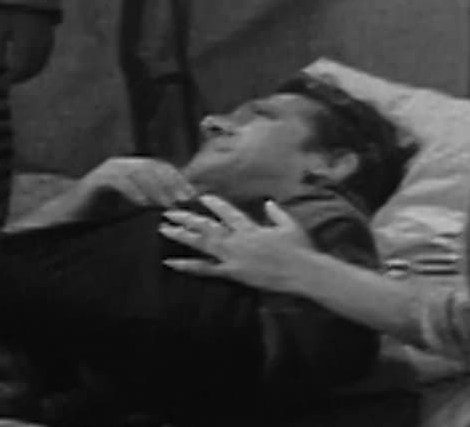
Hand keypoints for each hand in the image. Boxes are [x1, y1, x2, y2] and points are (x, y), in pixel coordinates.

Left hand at [0, 9, 54, 83]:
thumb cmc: (12, 9)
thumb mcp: (0, 27)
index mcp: (26, 44)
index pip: (18, 70)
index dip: (8, 79)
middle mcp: (39, 47)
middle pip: (29, 71)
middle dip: (16, 79)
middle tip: (2, 81)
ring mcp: (47, 44)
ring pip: (38, 67)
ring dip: (25, 74)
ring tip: (11, 76)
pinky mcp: (50, 40)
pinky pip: (43, 60)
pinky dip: (34, 67)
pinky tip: (24, 65)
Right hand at [76, 157, 198, 208]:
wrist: (70, 217)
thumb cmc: (103, 214)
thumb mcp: (133, 207)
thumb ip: (153, 203)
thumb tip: (179, 207)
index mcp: (132, 168)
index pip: (162, 168)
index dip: (179, 181)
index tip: (191, 197)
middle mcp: (122, 164)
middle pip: (153, 167)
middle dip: (170, 184)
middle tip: (182, 201)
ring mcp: (108, 169)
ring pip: (138, 172)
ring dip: (155, 189)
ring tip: (166, 204)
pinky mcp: (97, 179)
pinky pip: (119, 181)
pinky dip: (133, 192)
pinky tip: (143, 204)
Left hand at [159, 195, 315, 292]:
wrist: (303, 271)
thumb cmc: (300, 249)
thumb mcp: (291, 225)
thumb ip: (277, 213)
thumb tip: (269, 202)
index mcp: (250, 227)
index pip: (228, 212)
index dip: (214, 204)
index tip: (202, 197)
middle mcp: (238, 239)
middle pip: (207, 226)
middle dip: (187, 218)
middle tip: (169, 212)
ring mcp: (233, 255)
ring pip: (202, 243)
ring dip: (182, 236)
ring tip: (165, 230)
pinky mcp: (233, 272)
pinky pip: (206, 269)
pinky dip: (188, 265)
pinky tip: (171, 262)